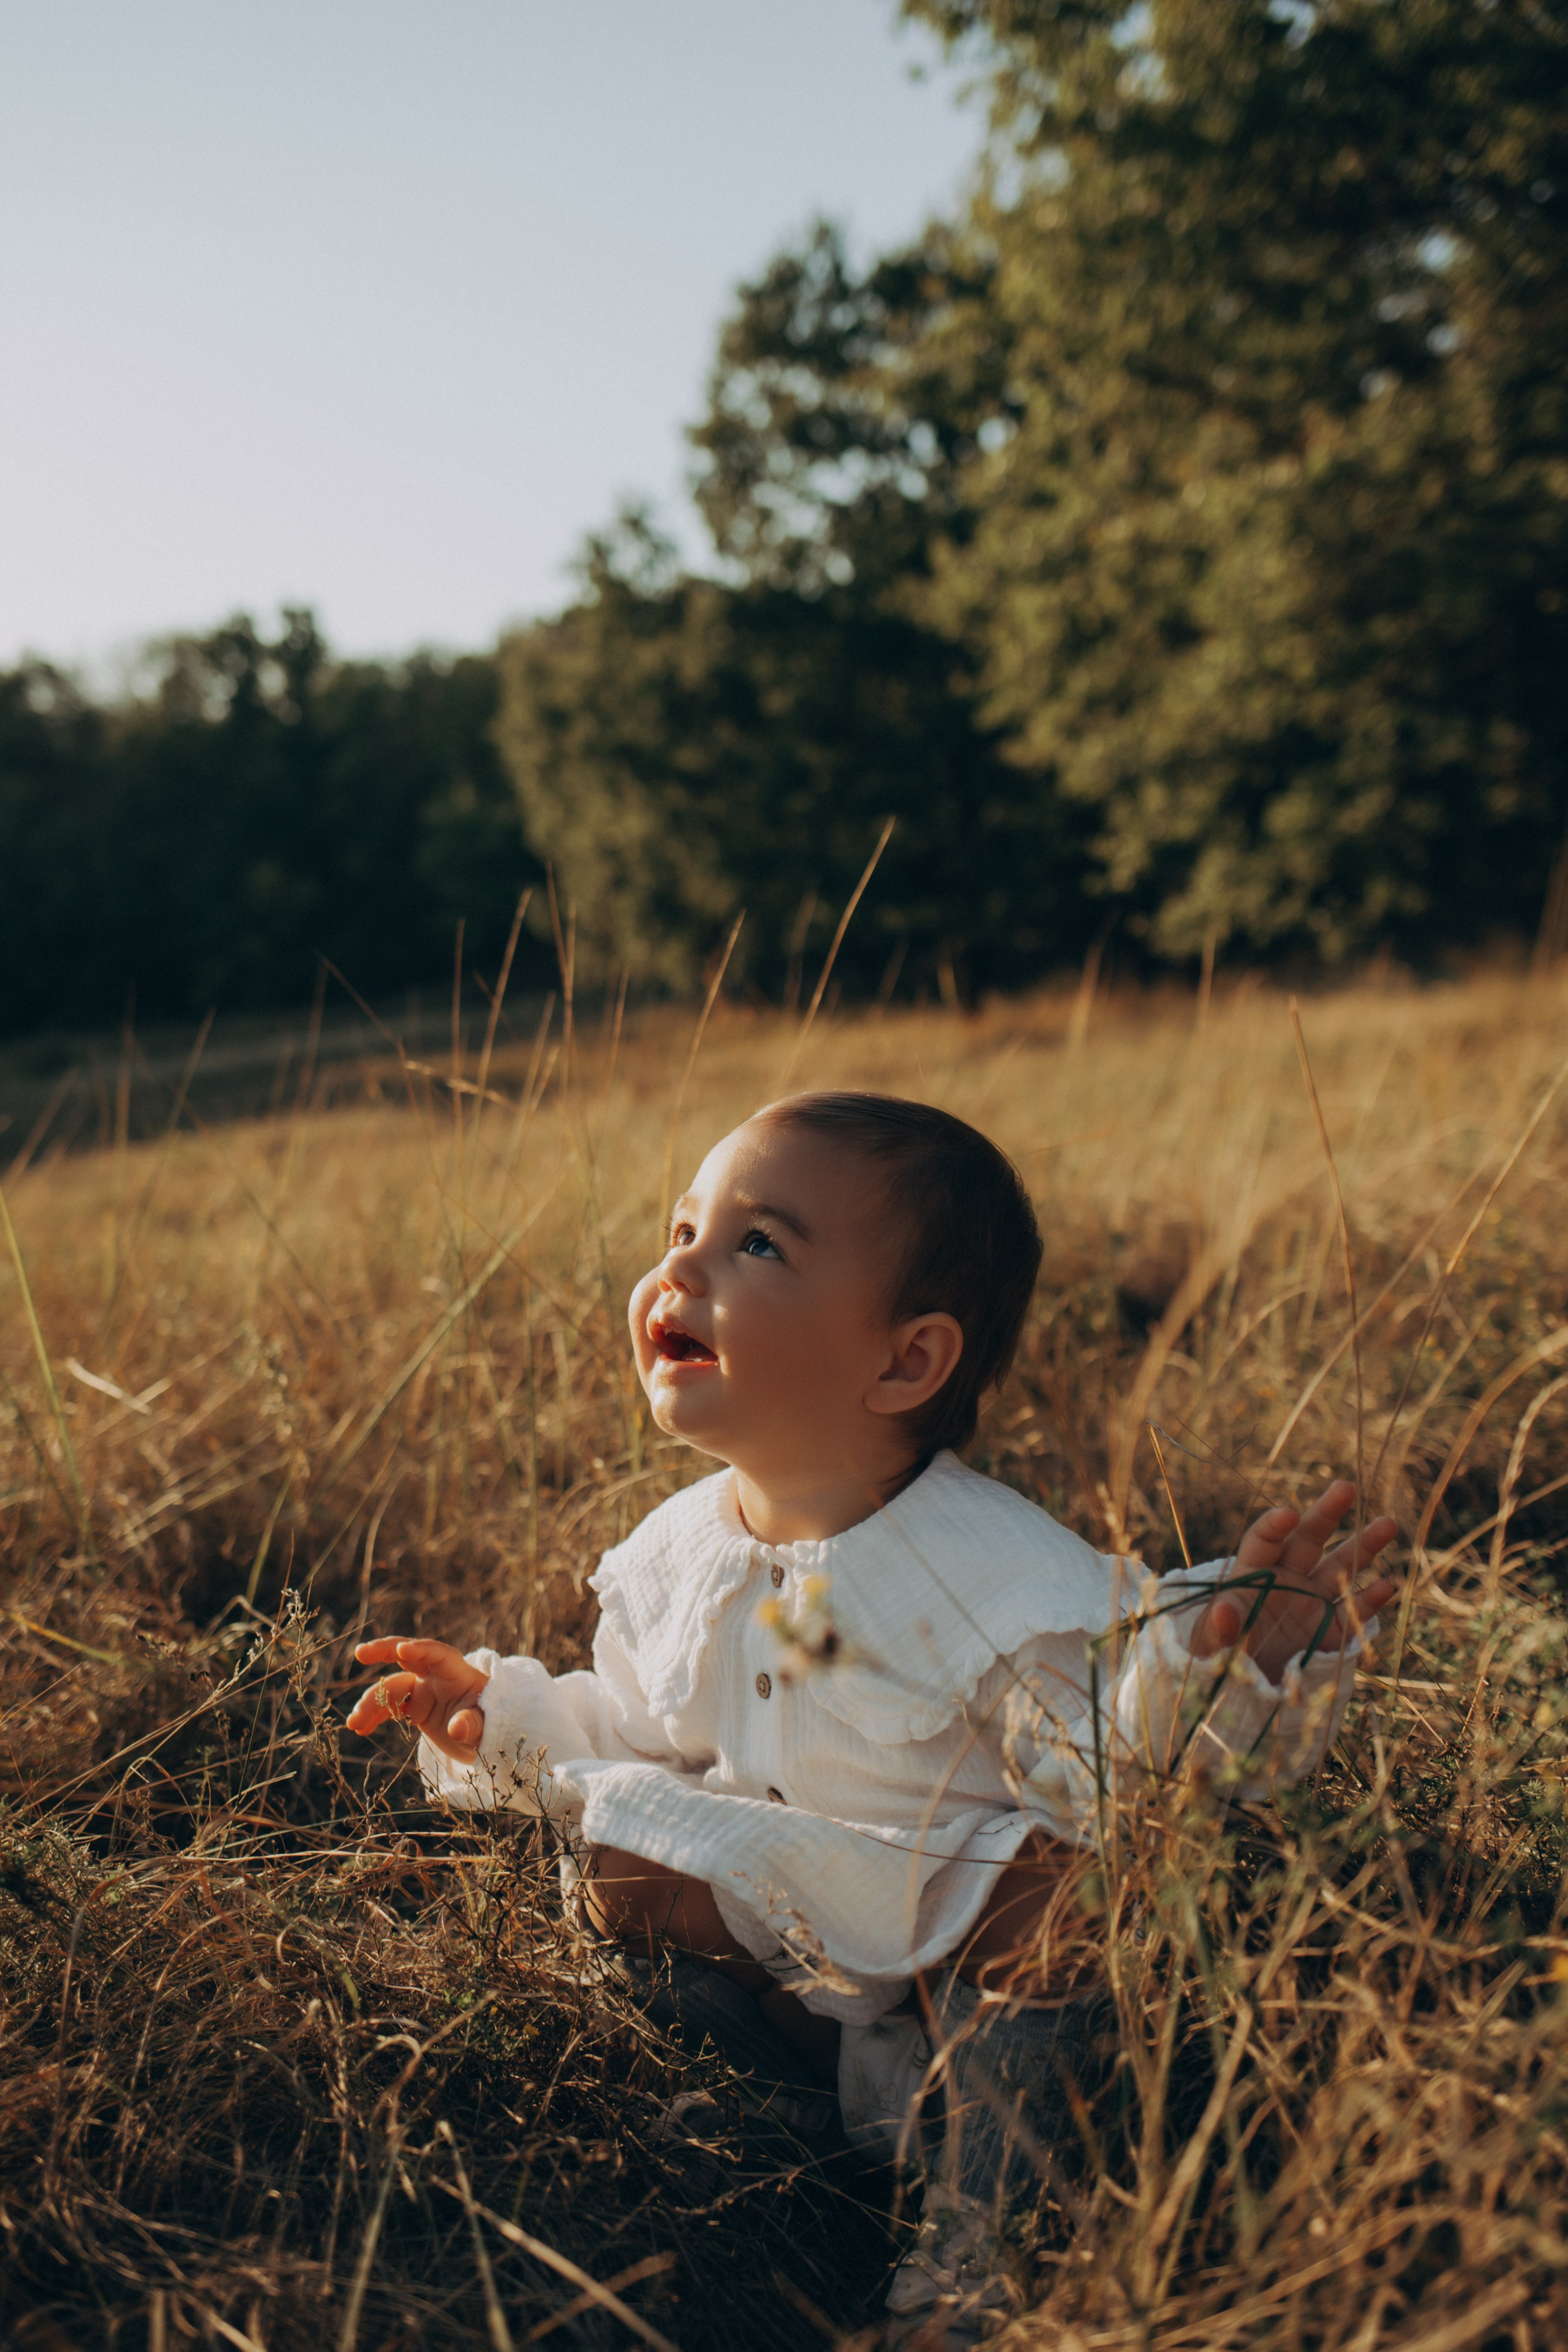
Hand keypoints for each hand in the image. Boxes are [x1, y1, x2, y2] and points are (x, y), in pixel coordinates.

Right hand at [346, 1637, 489, 1765]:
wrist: (486, 1736)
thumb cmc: (492, 1723)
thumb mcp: (486, 1726)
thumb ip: (473, 1725)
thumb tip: (457, 1729)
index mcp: (457, 1673)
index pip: (437, 1654)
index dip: (420, 1650)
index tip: (402, 1649)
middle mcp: (436, 1677)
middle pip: (407, 1657)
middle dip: (383, 1652)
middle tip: (360, 1653)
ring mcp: (423, 1691)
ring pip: (391, 1689)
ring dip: (371, 1703)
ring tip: (354, 1723)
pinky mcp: (414, 1708)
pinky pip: (389, 1707)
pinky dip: (374, 1716)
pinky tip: (360, 1728)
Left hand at [1190, 1480, 1396, 1684]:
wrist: (1243, 1690)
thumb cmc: (1217, 1657)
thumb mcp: (1210, 1646)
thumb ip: (1218, 1631)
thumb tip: (1222, 1615)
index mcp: (1252, 1573)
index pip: (1264, 1540)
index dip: (1275, 1525)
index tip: (1288, 1514)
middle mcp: (1287, 1578)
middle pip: (1308, 1538)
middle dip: (1326, 1513)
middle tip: (1345, 1487)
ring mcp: (1313, 1601)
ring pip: (1341, 1566)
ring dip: (1363, 1546)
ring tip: (1387, 1524)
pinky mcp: (1332, 1630)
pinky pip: (1354, 1610)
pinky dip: (1371, 1599)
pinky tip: (1387, 1585)